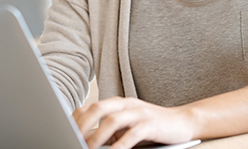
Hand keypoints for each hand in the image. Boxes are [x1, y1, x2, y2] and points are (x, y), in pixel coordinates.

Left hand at [72, 97, 195, 148]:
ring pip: (113, 120)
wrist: (183, 122)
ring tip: (89, 148)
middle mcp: (126, 104)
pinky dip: (120, 145)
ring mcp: (139, 112)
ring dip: (98, 136)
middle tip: (73, 139)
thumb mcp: (127, 126)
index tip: (64, 131)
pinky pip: (132, 134)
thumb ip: (108, 131)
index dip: (76, 119)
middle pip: (98, 108)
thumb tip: (87, 141)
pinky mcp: (151, 123)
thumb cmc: (151, 127)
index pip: (90, 107)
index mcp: (117, 102)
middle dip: (82, 125)